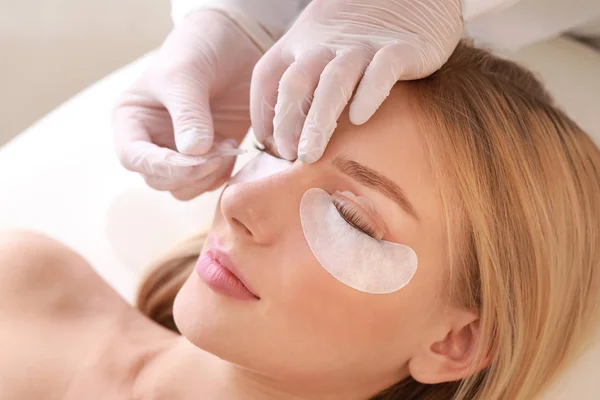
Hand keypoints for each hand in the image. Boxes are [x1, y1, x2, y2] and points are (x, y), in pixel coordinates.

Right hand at [114, 10, 265, 199]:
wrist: (236, 42)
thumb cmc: (199, 49)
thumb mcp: (186, 73)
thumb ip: (188, 113)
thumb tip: (192, 154)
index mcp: (133, 120)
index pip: (133, 157)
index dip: (160, 166)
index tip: (192, 159)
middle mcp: (153, 141)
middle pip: (159, 180)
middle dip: (188, 173)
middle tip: (218, 151)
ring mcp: (182, 151)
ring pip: (184, 188)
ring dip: (206, 177)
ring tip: (227, 146)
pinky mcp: (210, 156)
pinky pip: (210, 182)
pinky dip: (222, 174)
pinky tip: (234, 147)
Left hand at [251, 0, 462, 161]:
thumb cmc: (365, 31)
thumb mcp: (325, 45)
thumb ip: (308, 79)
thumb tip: (291, 132)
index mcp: (303, 40)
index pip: (268, 76)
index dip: (263, 112)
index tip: (269, 145)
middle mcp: (327, 42)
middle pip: (296, 82)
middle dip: (287, 122)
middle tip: (289, 156)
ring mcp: (363, 45)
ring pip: (333, 80)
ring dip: (318, 120)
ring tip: (310, 155)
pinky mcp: (401, 48)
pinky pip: (381, 71)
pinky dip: (369, 94)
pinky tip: (360, 119)